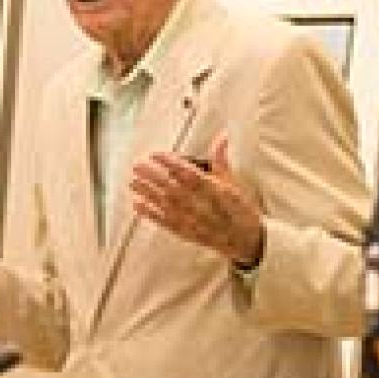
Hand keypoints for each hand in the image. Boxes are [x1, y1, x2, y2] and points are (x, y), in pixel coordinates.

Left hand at [128, 132, 264, 265]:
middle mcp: (202, 206)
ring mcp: (192, 221)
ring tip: (133, 181)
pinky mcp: (186, 232)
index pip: (189, 174)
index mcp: (215, 191)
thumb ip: (221, 160)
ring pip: (166, 205)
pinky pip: (165, 223)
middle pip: (172, 188)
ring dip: (147, 193)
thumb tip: (222, 136)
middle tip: (137, 165)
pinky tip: (137, 204)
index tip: (156, 154)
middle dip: (153, 176)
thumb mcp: (233, 182)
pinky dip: (150, 214)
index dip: (171, 163)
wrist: (245, 240)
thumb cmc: (239, 208)